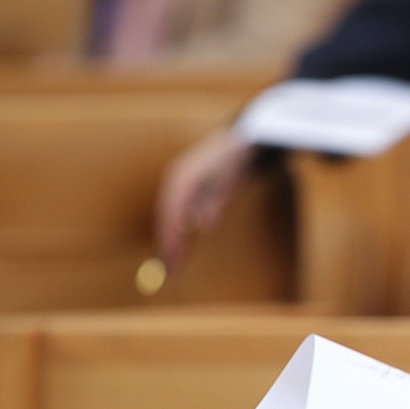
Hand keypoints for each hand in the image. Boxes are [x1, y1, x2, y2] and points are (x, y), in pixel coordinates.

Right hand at [155, 126, 256, 268]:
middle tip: (169, 271)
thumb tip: (204, 224)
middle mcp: (175, 179)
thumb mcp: (232, 178)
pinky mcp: (186, 185)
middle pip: (165, 216)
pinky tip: (182, 245)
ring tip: (172, 265)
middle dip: (166, 243)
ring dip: (169, 239)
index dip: (170, 238)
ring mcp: (178, 180)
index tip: (172, 260)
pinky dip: (176, 229)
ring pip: (169, 215)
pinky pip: (175, 211)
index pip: (170, 213)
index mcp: (182, 178)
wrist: (244, 137)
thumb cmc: (238, 159)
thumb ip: (218, 200)